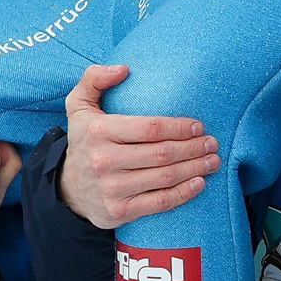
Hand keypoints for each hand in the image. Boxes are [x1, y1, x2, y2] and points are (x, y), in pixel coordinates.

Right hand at [58, 63, 218, 229]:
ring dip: (195, 168)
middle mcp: (104, 161)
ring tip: (212, 160)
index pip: (149, 128)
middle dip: (193, 148)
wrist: (68, 189)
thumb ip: (94, 78)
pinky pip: (159, 202)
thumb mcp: (78, 105)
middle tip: (212, 143)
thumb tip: (124, 69)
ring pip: (164, 178)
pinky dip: (183, 193)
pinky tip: (199, 183)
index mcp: (98, 132)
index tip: (198, 125)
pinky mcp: (120, 211)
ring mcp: (112, 188)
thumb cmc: (84, 141)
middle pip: (161, 154)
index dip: (178, 127)